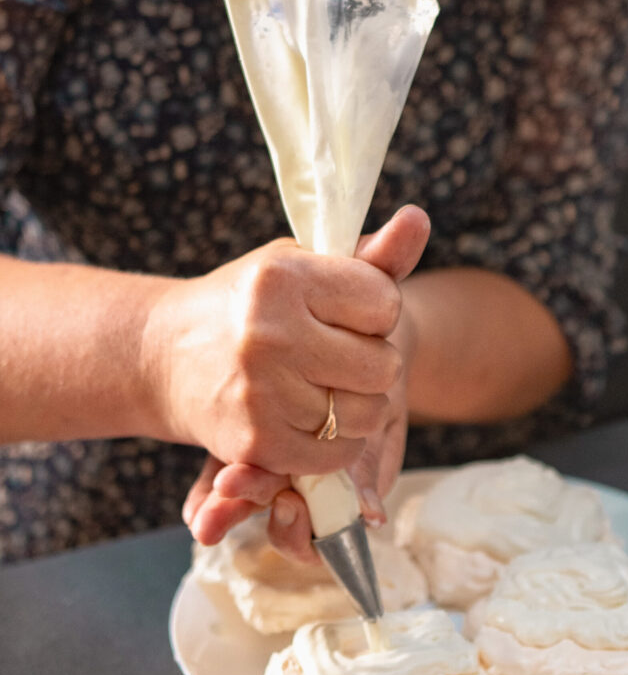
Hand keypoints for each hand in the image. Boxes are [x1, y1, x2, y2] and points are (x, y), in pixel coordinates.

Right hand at [181, 206, 427, 560]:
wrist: (160, 356)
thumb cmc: (247, 304)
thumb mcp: (300, 264)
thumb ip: (370, 254)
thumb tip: (419, 219)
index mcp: (284, 278)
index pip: (385, 304)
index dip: (374, 314)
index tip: (343, 316)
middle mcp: (270, 333)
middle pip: (383, 366)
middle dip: (371, 365)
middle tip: (337, 359)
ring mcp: (261, 392)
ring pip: (367, 415)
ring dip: (358, 408)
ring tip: (325, 390)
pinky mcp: (257, 442)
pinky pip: (338, 455)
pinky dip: (336, 445)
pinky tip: (313, 421)